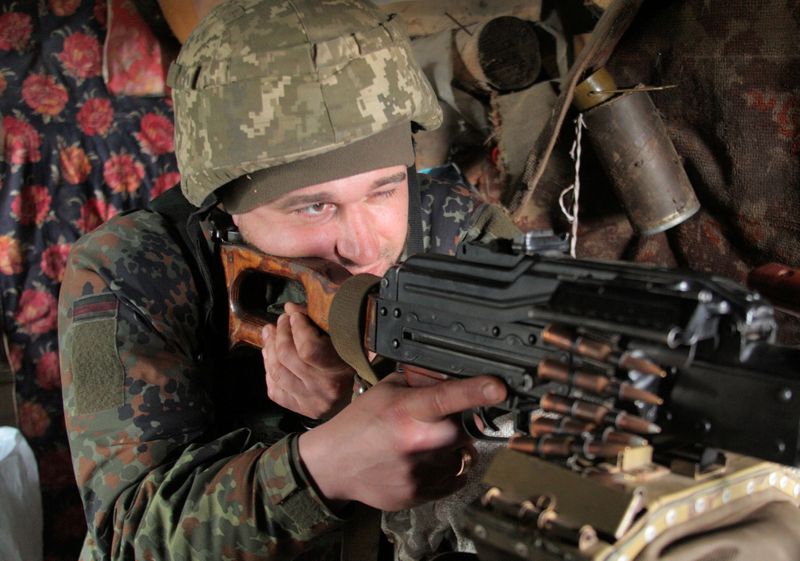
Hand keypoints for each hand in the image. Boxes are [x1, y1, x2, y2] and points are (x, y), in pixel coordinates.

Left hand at [262, 302, 355, 418]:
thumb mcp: (345, 340)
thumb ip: (320, 323)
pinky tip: (271, 357)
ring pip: (277, 372)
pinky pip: (274, 390)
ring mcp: (309, 401)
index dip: (297, 327)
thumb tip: (290, 308)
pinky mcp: (299, 409)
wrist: (358, 398)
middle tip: (282, 320)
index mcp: (340, 370)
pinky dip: (269, 371)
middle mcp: (323, 389)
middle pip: (287, 357)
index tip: (295, 314)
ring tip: (270, 333)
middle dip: (280, 332)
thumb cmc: (354, 362)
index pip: (309, 348)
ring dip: (269, 348)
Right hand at [298, 373, 506, 510]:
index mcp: (408, 410)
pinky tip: (420, 463)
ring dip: (448, 450)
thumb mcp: (387, 390)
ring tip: (417, 447)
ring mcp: (421, 472)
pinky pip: (454, 478)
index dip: (476, 390)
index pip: (447, 396)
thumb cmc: (361, 422)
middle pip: (461, 430)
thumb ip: (422, 383)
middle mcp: (417, 442)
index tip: (499, 387)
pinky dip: (444, 470)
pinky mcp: (422, 495)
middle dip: (452, 426)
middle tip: (426, 424)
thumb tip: (456, 373)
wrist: (334, 465)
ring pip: (460, 456)